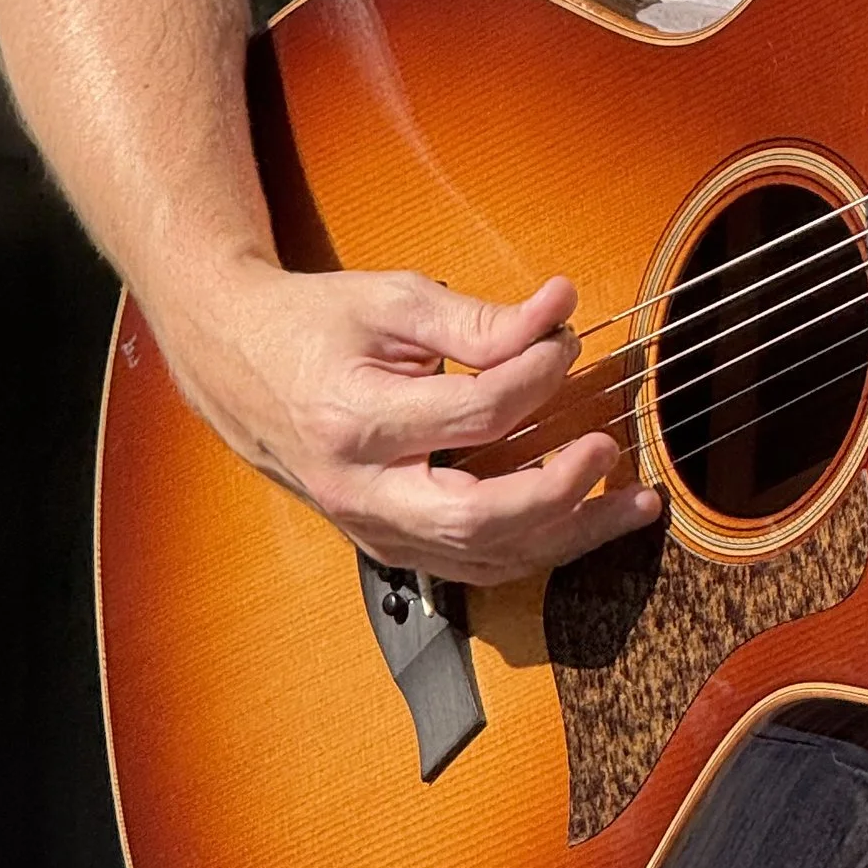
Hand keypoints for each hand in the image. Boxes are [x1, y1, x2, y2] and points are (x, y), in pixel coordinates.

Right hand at [157, 262, 662, 585]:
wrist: (236, 362)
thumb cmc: (313, 325)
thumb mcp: (392, 301)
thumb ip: (478, 318)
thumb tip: (558, 313)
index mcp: (355, 420)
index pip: (475, 411)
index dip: (537, 374)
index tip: (566, 339)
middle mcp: (361, 490)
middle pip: (476, 518)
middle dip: (558, 492)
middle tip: (608, 450)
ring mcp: (371, 527)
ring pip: (481, 558)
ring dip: (567, 538)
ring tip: (631, 506)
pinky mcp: (386, 542)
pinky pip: (469, 566)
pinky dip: (532, 550)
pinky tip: (580, 524)